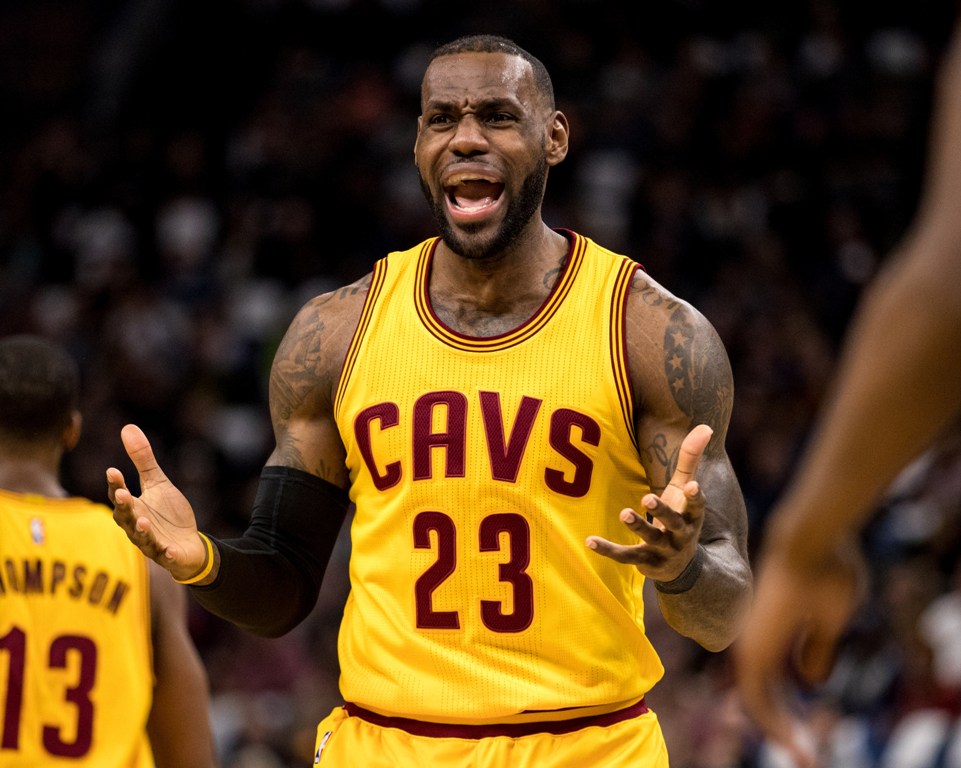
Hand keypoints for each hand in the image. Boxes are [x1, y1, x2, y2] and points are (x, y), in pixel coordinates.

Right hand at [106, 424, 206, 580]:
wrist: (187, 543)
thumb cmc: (167, 514)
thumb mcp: (158, 483)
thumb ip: (143, 460)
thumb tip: (127, 427)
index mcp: (132, 507)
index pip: (119, 494)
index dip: (116, 484)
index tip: (112, 470)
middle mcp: (136, 526)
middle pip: (126, 516)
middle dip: (124, 506)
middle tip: (123, 494)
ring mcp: (151, 542)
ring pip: (142, 537)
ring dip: (141, 530)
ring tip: (143, 520)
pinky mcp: (168, 555)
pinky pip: (166, 555)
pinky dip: (167, 553)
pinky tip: (170, 551)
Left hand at [585, 424, 710, 581]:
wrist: (681, 565)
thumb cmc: (680, 516)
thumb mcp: (684, 489)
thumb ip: (690, 459)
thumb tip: (705, 426)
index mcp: (692, 516)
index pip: (697, 506)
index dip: (696, 497)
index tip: (693, 485)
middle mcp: (680, 535)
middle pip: (673, 523)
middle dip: (661, 511)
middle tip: (647, 497)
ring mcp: (663, 549)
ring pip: (650, 538)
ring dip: (638, 526)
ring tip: (624, 513)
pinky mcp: (644, 560)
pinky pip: (625, 555)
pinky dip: (608, 549)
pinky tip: (589, 540)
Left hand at [734, 539, 866, 767]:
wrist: (811, 543)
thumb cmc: (827, 571)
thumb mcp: (829, 620)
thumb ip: (816, 648)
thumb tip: (810, 680)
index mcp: (771, 636)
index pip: (770, 686)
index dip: (785, 715)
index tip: (806, 741)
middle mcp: (755, 642)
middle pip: (763, 699)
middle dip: (784, 731)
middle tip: (806, 760)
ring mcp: (753, 643)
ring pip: (758, 701)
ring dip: (779, 731)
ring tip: (805, 759)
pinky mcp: (755, 646)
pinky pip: (756, 694)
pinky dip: (772, 721)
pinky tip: (792, 741)